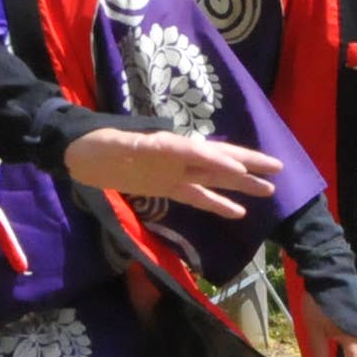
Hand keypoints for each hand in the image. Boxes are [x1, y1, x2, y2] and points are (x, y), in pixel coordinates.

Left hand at [63, 127, 280, 217]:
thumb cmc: (94, 144)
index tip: (244, 170)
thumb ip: (140, 146)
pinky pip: (198, 196)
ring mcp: (174, 172)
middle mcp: (176, 156)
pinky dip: (218, 203)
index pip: (199, 152)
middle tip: (277, 170)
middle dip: (248, 164)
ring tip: (269, 191)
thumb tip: (171, 146)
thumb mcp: (114, 144)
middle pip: (218, 159)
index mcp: (165, 144)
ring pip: (214, 178)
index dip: (220, 161)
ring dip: (241, 184)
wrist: (79, 152)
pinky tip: (238, 212)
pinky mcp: (168, 187)